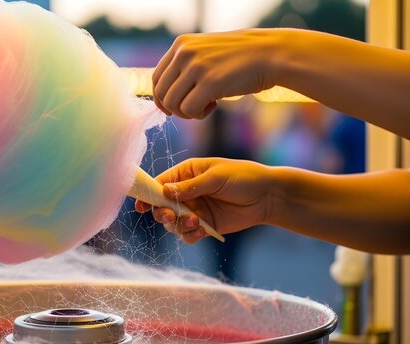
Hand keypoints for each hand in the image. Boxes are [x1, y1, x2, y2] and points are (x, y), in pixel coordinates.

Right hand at [135, 158, 275, 243]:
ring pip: (173, 223)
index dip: (149, 194)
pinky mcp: (205, 225)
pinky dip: (190, 235)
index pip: (160, 183)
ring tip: (195, 222)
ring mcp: (195, 210)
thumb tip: (164, 190)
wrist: (268, 196)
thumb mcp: (216, 177)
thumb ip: (190, 186)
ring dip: (179, 225)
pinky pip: (188, 234)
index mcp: (186, 174)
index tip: (141, 205)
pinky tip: (202, 230)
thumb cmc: (243, 177)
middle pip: (162, 206)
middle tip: (168, 215)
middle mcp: (186, 193)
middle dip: (162, 213)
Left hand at [152, 29, 283, 118]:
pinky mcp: (209, 82)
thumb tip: (164, 96)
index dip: (162, 98)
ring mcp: (196, 67)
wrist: (270, 54)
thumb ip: (185, 67)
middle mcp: (184, 53)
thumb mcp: (206, 53)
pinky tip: (213, 106)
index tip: (175, 108)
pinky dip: (199, 114)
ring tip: (206, 107)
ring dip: (187, 113)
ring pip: (172, 103)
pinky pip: (189, 109)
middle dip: (175, 108)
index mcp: (181, 44)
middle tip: (194, 109)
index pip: (156, 78)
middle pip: (161, 93)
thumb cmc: (239, 58)